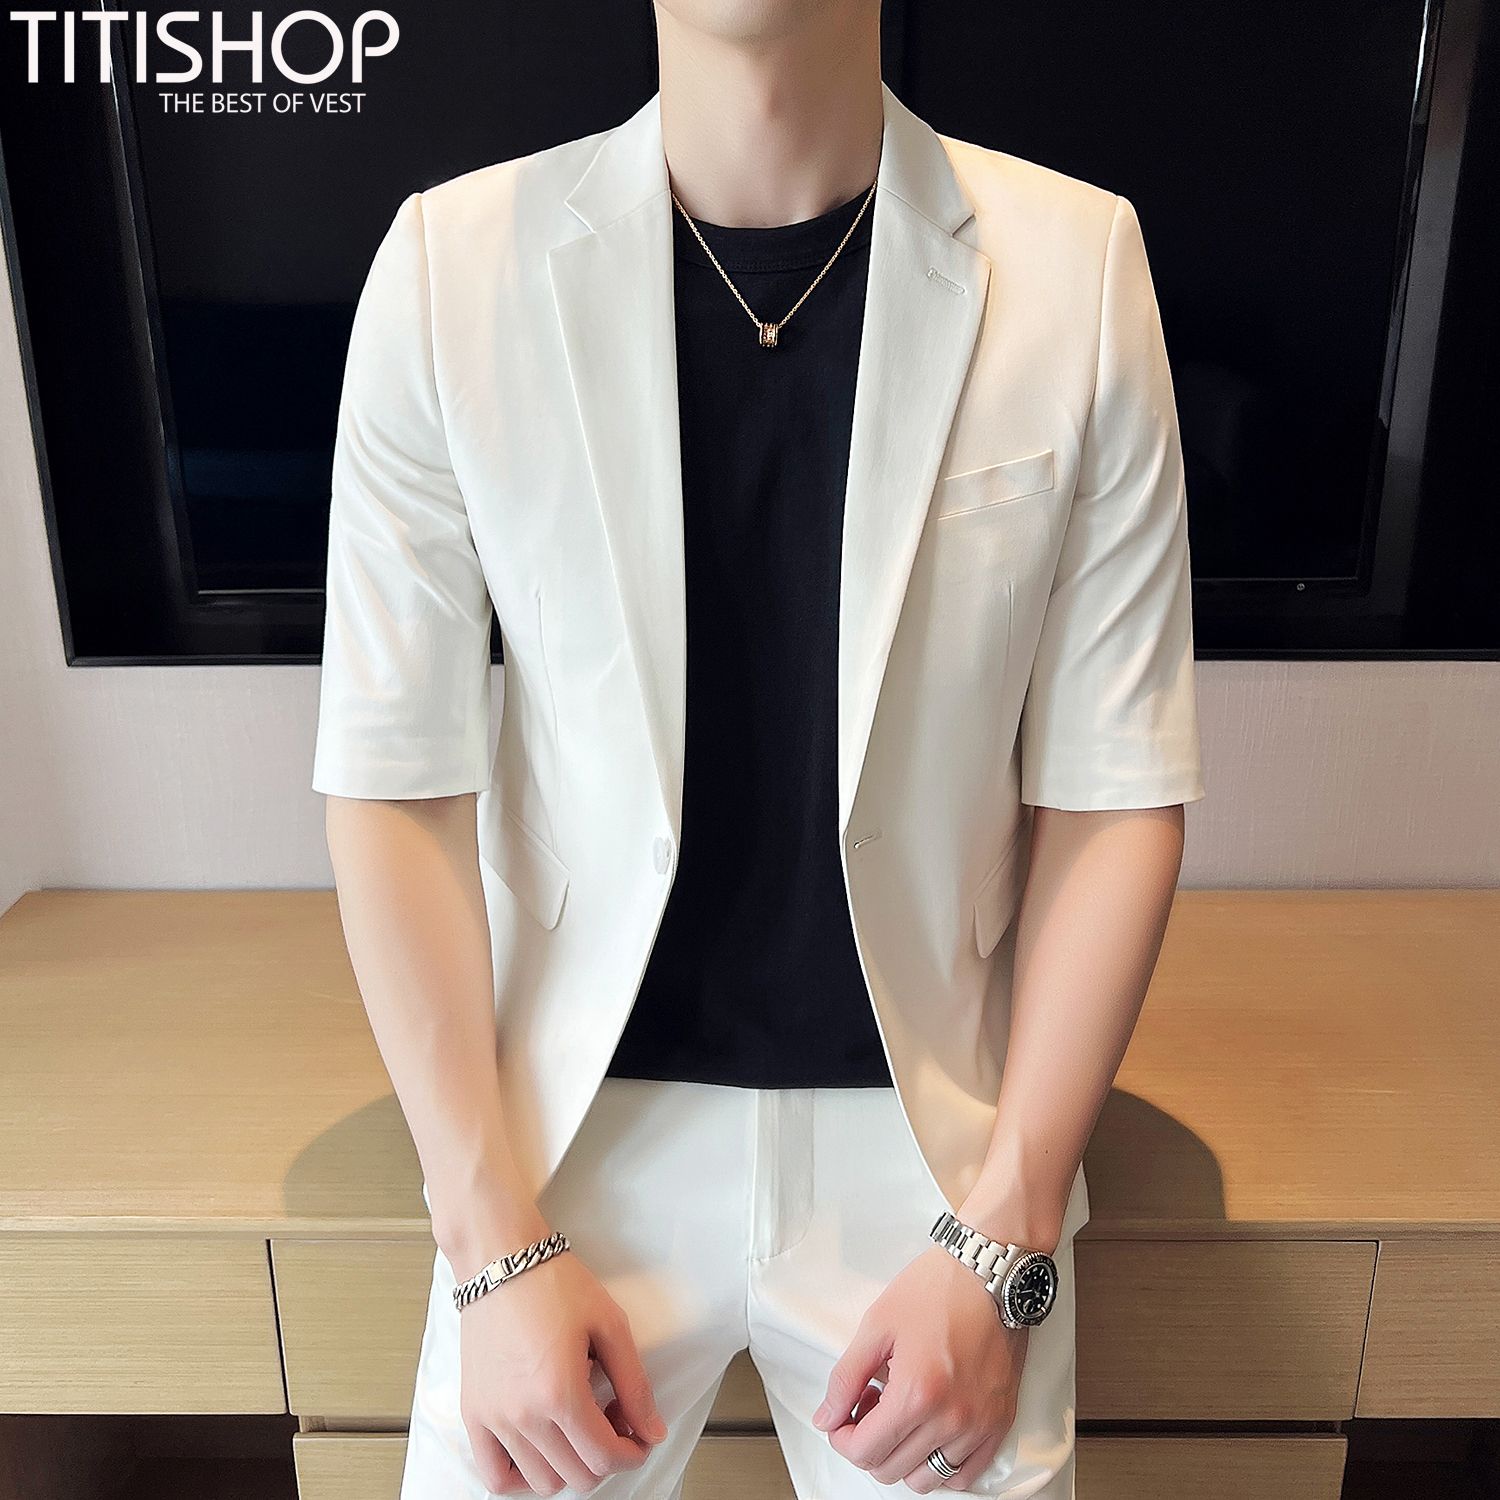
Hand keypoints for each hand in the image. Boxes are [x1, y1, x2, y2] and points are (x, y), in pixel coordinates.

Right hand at [458, 1248, 667, 1494]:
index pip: (604, 1457)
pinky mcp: (473, 1413)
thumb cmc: (554, 1284)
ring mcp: (494, 1418)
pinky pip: (494, 1476)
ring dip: (570, 1467)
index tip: (640, 1436)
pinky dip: (521, 1477)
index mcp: (560, 1393)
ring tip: (578, 1426)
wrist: (502, 1261)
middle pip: (578, 1476)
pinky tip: (542, 1450)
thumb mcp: (610, 1325)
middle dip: (606, 1457)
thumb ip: (635, 1385)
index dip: (632, 1453)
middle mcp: (524, 1415)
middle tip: (613, 1420)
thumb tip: (652, 1432)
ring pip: (542, 1482)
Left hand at [812, 1246, 1026, 1491]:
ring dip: (902, 1457)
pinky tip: (929, 1431)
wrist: (988, 1273)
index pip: (865, 1452)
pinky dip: (940, 1465)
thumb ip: (845, 1378)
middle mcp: (950, 1420)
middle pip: (891, 1469)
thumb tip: (826, 1418)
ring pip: (926, 1479)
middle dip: (868, 1444)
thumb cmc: (936, 1291)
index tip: (840, 1418)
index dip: (842, 1438)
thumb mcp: (876, 1326)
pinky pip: (964, 1475)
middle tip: (869, 1405)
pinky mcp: (999, 1423)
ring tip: (900, 1415)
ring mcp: (979, 1426)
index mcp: (916, 1394)